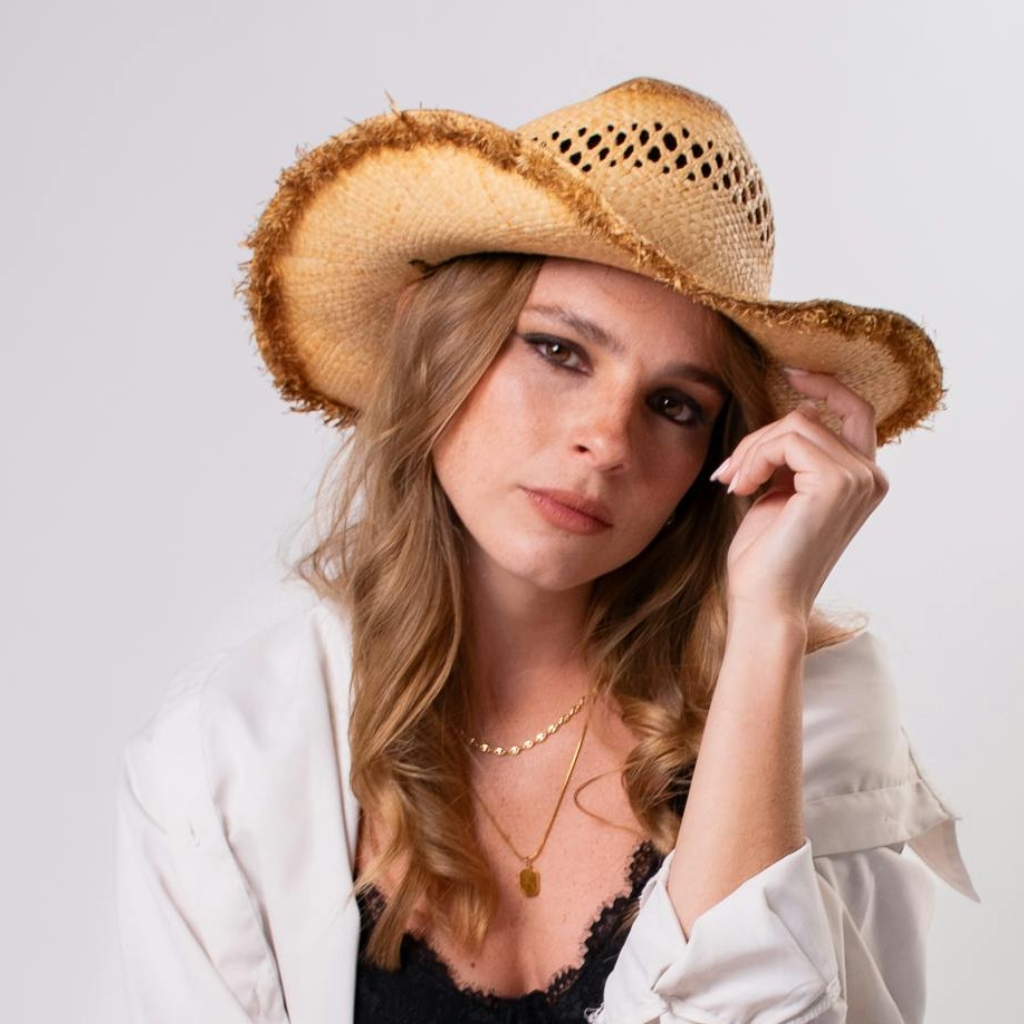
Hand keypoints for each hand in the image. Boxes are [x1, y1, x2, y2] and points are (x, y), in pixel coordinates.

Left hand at [710, 368, 888, 621]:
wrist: (764, 601)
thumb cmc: (767, 555)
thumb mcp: (781, 491)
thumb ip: (793, 456)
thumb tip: (797, 411)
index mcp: (863, 478)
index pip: (856, 411)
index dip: (825, 386)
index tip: (791, 372)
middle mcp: (871, 476)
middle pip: (808, 417)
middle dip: (759, 438)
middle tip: (728, 474)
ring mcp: (859, 478)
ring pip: (792, 425)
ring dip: (751, 451)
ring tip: (734, 484)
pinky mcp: (836, 482)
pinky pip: (785, 440)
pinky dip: (754, 458)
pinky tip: (741, 489)